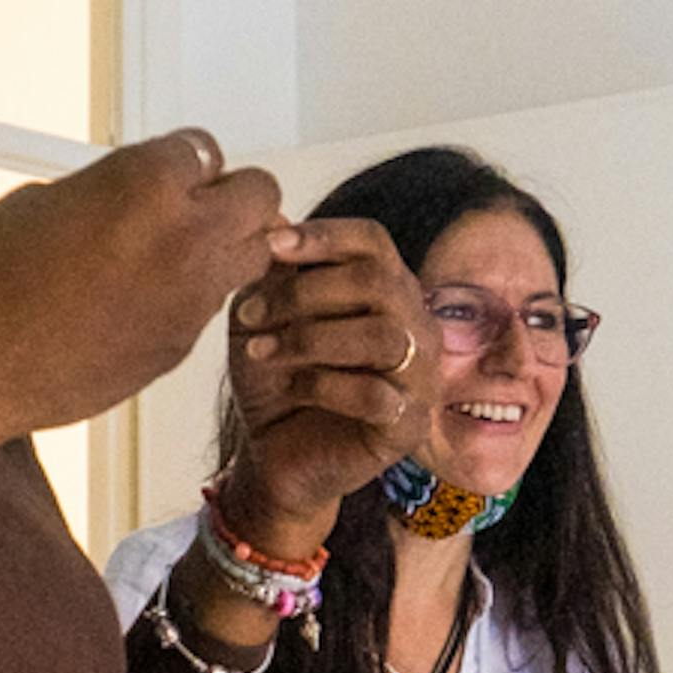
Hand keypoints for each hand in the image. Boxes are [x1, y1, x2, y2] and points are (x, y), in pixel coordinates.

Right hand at [0, 130, 283, 446]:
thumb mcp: (41, 200)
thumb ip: (109, 190)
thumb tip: (134, 196)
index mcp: (146, 183)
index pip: (205, 149)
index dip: (182, 161)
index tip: (169, 172)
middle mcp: (184, 236)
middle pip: (260, 196)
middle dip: (231, 196)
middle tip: (195, 207)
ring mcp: (189, 298)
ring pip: (252, 256)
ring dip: (224, 248)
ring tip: (172, 257)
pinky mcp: (180, 347)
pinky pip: (209, 307)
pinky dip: (189, 298)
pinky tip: (138, 304)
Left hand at [213, 216, 436, 548]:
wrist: (271, 454)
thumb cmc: (275, 378)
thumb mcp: (263, 317)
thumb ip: (274, 273)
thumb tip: (272, 219)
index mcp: (385, 289)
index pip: (373, 242)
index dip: (324, 235)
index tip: (272, 244)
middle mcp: (415, 325)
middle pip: (379, 281)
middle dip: (306, 291)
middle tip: (252, 313)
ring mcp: (420, 376)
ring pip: (384, 335)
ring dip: (310, 338)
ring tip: (261, 352)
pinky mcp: (408, 426)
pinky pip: (375, 394)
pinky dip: (323, 386)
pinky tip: (290, 389)